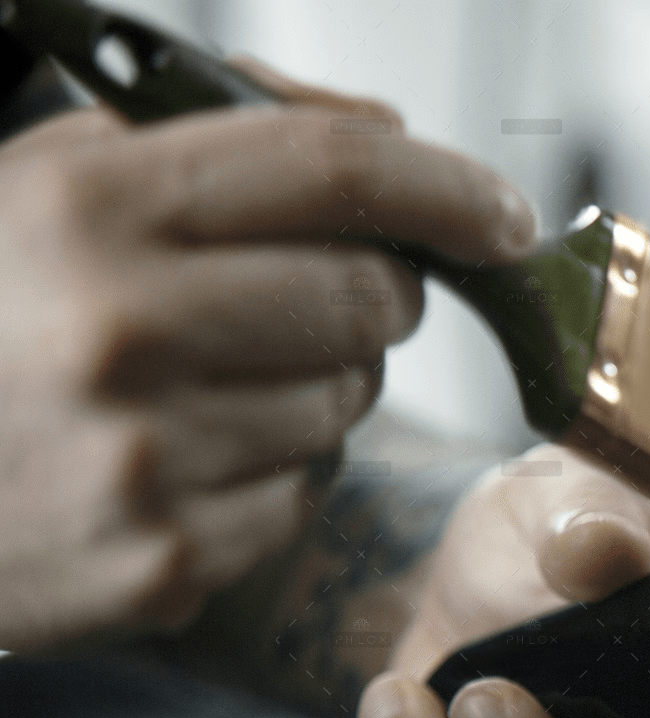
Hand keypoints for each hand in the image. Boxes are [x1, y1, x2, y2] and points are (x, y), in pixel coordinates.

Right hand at [0, 60, 535, 651]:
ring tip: (203, 381)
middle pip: (371, 300)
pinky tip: (180, 459)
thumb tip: (391, 136)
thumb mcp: (55, 178)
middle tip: (318, 298)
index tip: (502, 217)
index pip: (336, 174)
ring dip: (315, 388)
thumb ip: (224, 133)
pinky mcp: (161, 562)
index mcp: (92, 207)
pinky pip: (300, 499)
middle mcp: (120, 330)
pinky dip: (270, 476)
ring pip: (346, 407)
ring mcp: (145, 458)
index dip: (447, 189)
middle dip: (374, 296)